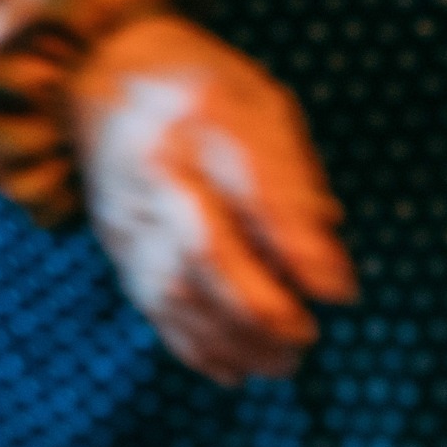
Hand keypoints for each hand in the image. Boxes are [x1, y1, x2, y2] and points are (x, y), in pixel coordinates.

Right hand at [69, 14, 355, 383]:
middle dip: (262, 310)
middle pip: (205, 253)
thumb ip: (297, 183)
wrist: (104, 75)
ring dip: (234, 341)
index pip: (257, 193)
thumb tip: (328, 270)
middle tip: (307, 336)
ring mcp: (129, 213)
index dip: (301, 250)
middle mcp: (158, 169)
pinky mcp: (118, 247)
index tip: (342, 292)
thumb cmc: (207, 95)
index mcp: (205, 119)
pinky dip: (197, 348)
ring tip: (283, 363)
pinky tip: (237, 372)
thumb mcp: (263, 109)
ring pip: (176, 293)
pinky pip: (153, 308)